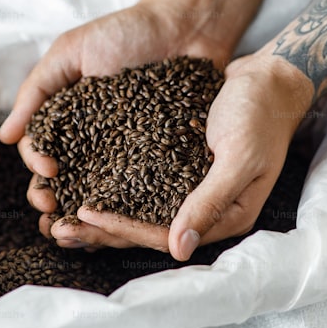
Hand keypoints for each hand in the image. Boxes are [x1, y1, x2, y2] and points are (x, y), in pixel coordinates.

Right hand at [0, 0, 236, 244]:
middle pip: (66, 183)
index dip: (38, 167)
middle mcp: (95, 144)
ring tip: (78, 234)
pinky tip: (122, 226)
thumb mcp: (71, 52)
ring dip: (84, 219)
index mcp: (70, 121)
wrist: (186, 25)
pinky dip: (130, 213)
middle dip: (53, 201)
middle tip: (52, 210)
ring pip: (100, 196)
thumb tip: (6, 136)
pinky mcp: (163, 162)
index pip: (43, 153)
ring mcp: (128, 156)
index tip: (47, 169)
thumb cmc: (126, 32)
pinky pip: (145, 193)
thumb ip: (37, 90)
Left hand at [75, 53, 314, 259]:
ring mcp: (194, 191)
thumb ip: (211, 202)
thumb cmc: (260, 113)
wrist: (270, 77)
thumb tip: (178, 249)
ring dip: (103, 215)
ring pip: (141, 212)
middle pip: (147, 230)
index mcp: (227, 217)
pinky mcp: (183, 169)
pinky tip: (86, 184)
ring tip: (62, 215)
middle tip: (57, 228)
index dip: (122, 228)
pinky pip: (145, 186)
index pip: (164, 234)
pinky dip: (116, 188)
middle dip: (102, 232)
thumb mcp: (240, 157)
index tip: (83, 215)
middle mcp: (207, 211)